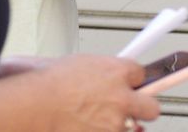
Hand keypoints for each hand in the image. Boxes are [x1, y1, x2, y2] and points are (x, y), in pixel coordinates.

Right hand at [30, 54, 159, 131]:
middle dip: (143, 108)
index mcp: (117, 71)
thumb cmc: (50, 83)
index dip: (133, 82)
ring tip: (95, 120)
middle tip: (131, 109)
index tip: (130, 86)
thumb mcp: (82, 63)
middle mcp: (122, 97)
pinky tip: (89, 127)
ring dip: (118, 125)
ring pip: (133, 128)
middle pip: (152, 107)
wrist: (36, 105)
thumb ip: (104, 71)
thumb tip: (108, 75)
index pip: (141, 74)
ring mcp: (115, 123)